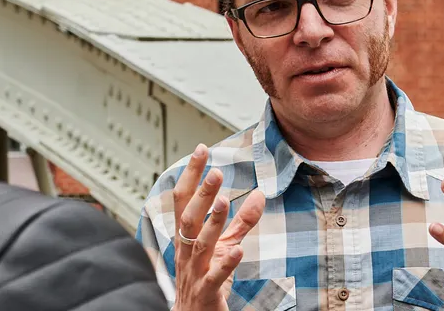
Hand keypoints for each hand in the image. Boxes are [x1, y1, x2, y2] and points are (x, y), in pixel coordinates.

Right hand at [171, 144, 265, 310]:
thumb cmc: (205, 279)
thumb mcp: (224, 245)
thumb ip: (241, 221)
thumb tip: (260, 194)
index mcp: (187, 237)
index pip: (184, 200)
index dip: (191, 174)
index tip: (201, 150)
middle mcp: (187, 251)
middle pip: (189, 219)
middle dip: (201, 195)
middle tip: (215, 172)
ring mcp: (195, 272)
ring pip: (200, 245)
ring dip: (212, 223)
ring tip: (223, 202)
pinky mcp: (207, 292)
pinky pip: (215, 277)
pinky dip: (226, 263)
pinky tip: (238, 250)